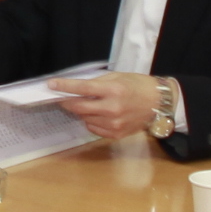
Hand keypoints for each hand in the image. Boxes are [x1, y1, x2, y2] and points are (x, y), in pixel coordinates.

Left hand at [48, 71, 169, 141]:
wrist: (159, 104)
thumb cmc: (138, 86)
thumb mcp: (118, 77)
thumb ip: (97, 83)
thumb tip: (75, 88)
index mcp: (113, 90)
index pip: (82, 89)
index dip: (64, 87)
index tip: (51, 85)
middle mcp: (112, 108)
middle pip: (79, 107)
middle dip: (67, 101)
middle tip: (62, 97)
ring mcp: (114, 123)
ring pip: (85, 118)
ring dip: (82, 111)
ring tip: (92, 104)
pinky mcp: (116, 134)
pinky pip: (93, 128)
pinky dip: (91, 121)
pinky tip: (100, 114)